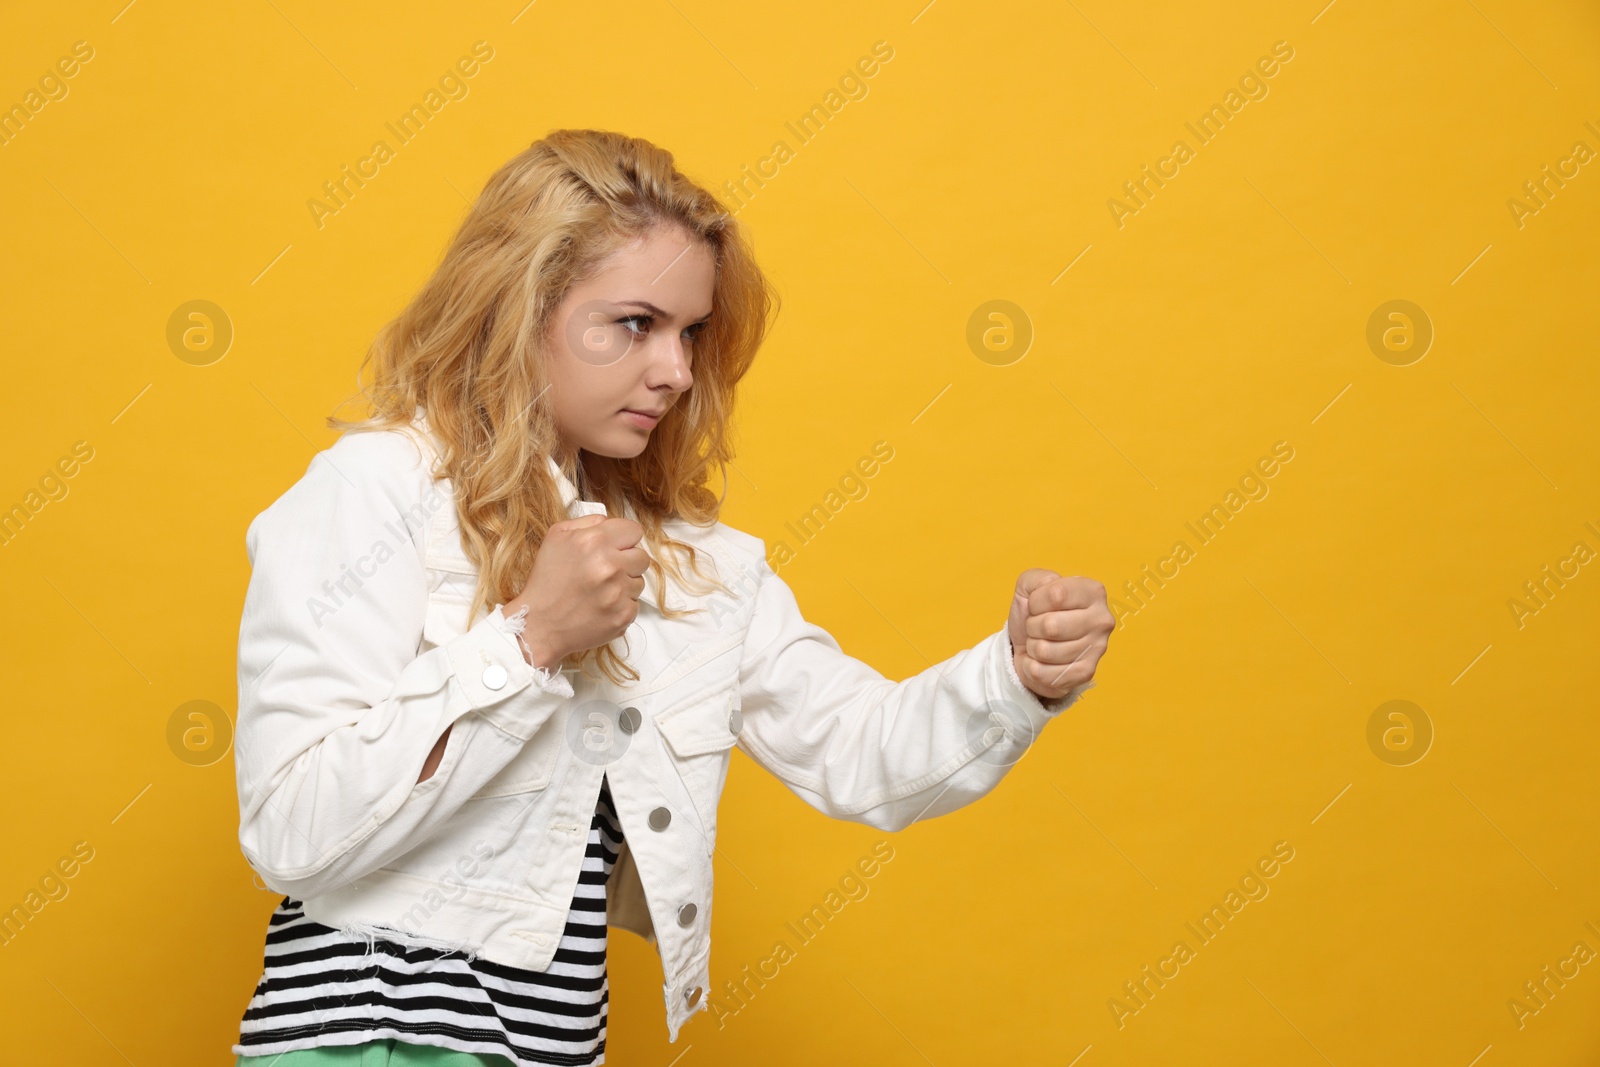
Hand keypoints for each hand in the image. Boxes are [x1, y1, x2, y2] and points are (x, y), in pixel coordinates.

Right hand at [502, 513, 648, 667]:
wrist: (539, 625)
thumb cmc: (546, 582)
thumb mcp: (556, 537)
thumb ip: (588, 522)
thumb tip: (609, 523)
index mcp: (595, 542)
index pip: (634, 531)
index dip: (624, 538)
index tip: (616, 546)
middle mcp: (610, 566)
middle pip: (642, 557)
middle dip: (626, 561)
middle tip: (606, 570)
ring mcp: (618, 593)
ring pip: (639, 581)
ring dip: (624, 584)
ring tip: (599, 590)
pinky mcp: (623, 616)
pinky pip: (634, 604)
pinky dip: (620, 605)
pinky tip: (600, 606)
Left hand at [1006, 569, 1113, 700]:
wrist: (1031, 646)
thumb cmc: (1035, 614)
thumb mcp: (1029, 587)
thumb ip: (1036, 578)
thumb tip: (1050, 587)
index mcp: (1093, 592)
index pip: (1056, 594)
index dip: (1035, 602)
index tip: (1037, 606)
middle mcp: (1102, 619)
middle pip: (1051, 626)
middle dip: (1032, 627)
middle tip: (1038, 627)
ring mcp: (1097, 648)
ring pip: (1045, 651)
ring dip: (1033, 647)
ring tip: (1041, 642)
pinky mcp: (1086, 673)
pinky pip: (1043, 672)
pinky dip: (1032, 667)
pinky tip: (1042, 661)